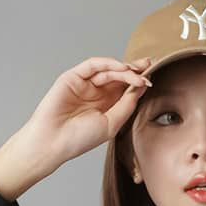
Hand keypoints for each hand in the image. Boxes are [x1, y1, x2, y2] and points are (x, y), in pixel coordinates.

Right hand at [0, 55, 154, 188]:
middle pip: (118, 76)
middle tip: (149, 65)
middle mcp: (96, 93)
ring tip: (138, 71)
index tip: (152, 79)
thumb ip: (127, 105)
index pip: (125, 89)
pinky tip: (122, 68)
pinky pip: (93, 65)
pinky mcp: (73, 77)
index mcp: (105, 106)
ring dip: (124, 69)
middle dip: (134, 69)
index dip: (138, 82)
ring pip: (108, 70)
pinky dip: (108, 64)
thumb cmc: (79, 139)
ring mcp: (84, 84)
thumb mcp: (111, 123)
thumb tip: (141, 86)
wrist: (53, 142)